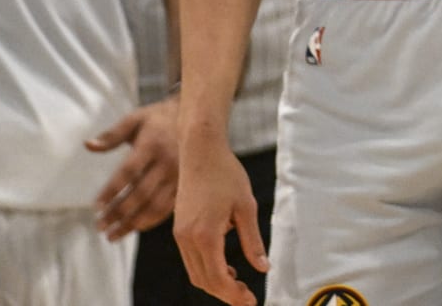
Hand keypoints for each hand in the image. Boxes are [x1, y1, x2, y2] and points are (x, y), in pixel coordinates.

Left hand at [88, 98, 180, 241]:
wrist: (197, 119)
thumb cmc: (158, 119)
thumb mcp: (135, 119)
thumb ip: (112, 134)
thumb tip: (88, 145)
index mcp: (152, 144)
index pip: (129, 172)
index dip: (112, 190)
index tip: (96, 206)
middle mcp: (167, 162)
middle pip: (140, 194)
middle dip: (119, 212)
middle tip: (100, 226)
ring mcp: (179, 177)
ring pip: (155, 206)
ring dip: (133, 223)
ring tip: (112, 235)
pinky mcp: (185, 186)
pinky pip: (168, 208)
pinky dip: (150, 221)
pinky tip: (135, 228)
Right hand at [173, 132, 266, 305]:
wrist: (200, 150)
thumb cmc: (226, 173)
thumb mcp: (246, 206)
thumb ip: (252, 241)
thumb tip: (263, 268)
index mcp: (205, 235)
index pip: (218, 279)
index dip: (234, 295)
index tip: (251, 301)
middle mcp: (187, 238)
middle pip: (204, 281)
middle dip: (225, 293)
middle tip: (247, 297)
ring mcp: (180, 234)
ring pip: (195, 272)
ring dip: (215, 283)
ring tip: (238, 283)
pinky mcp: (179, 228)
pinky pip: (191, 259)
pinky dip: (207, 268)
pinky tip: (226, 265)